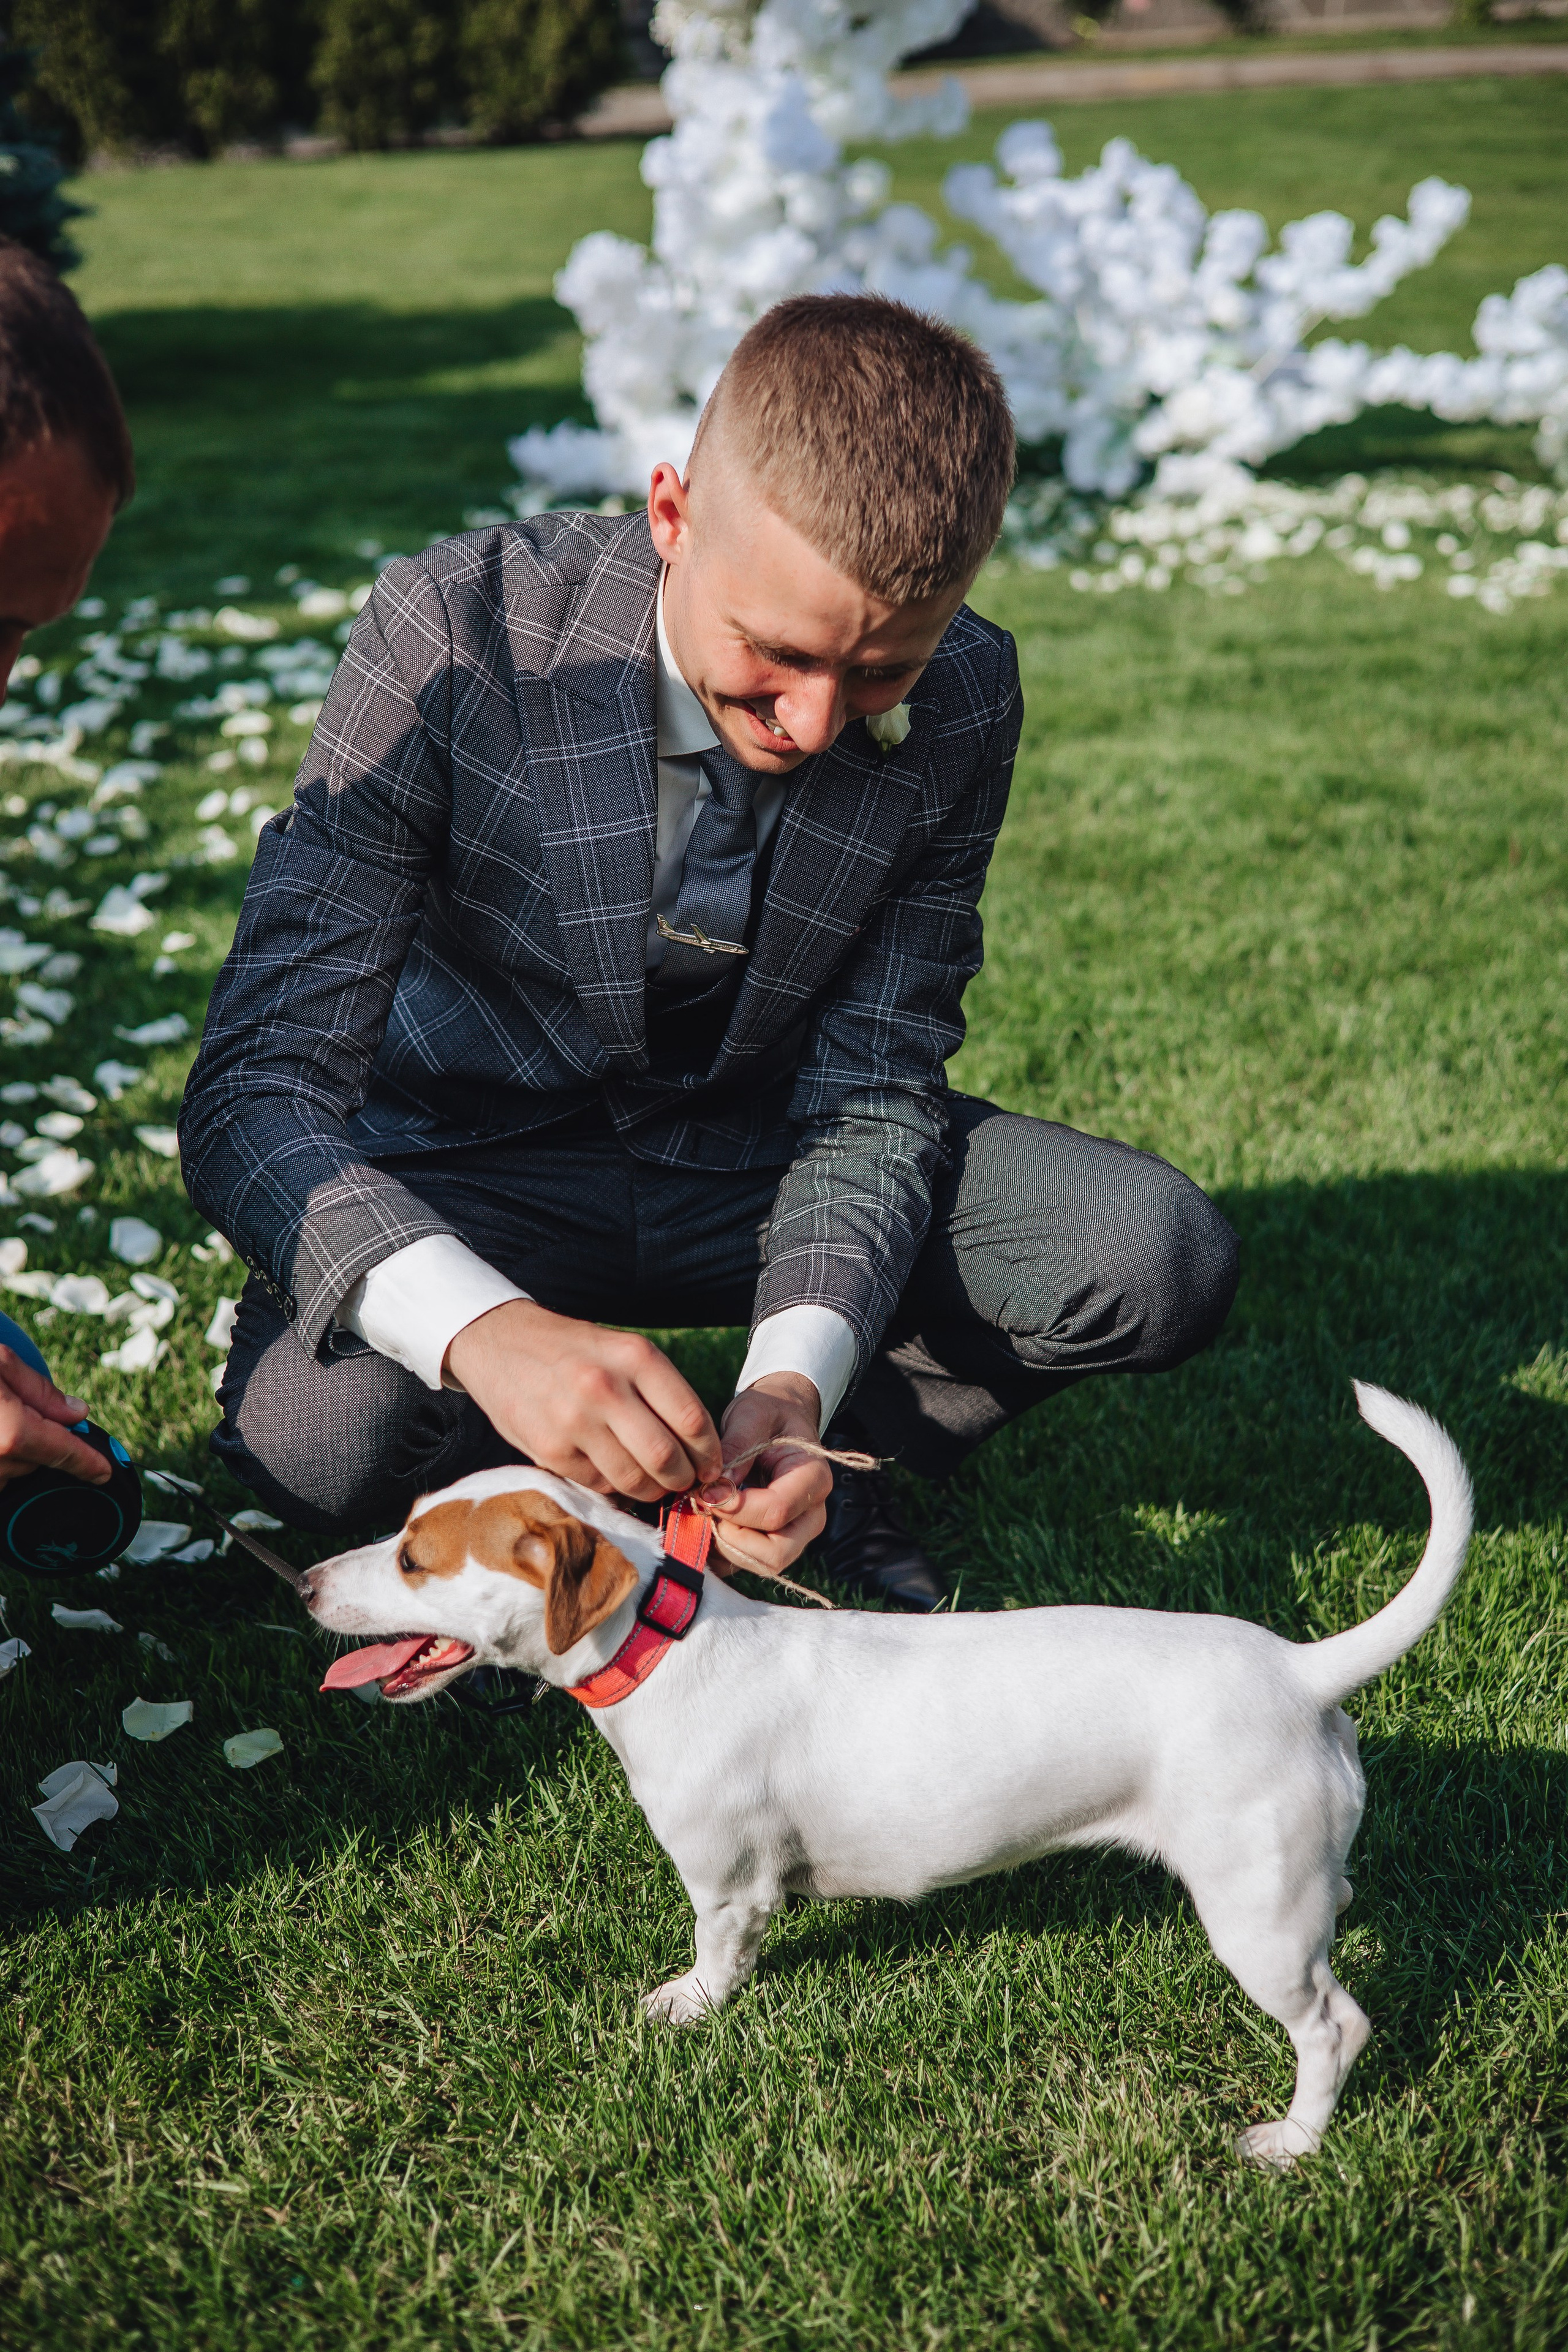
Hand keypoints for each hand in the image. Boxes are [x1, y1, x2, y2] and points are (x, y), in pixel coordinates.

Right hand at [0, 1347, 109, 1489]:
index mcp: (11, 1434)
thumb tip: (77, 1413)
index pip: (62, 1451)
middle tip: (10, 1407)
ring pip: (10, 1470)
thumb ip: (40, 1390)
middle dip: (35, 1439)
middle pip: (35, 1460)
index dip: (86, 1461)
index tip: (104, 1471)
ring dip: (8, 1451)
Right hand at [444, 1300, 723, 1502]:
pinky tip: (612, 1471)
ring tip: (653, 1483)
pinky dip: (613, 1486)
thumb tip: (698, 1448)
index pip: (691, 1419)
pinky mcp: (549, 1450)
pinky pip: (599, 1484)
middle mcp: (605, 1387)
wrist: (499, 1343)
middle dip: (684, 1479)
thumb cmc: (574, 1351)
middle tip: (684, 1481)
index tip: (711, 1464)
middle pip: (666, 1457)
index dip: (709, 1453)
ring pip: (634, 1479)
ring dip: (652, 1490)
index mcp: (634, 1356)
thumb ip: (658, 1391)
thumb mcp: (622, 1350)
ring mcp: (574, 1421)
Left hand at [702, 1373, 830, 1575]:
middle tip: (705, 1508)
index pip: (776, 1511)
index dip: (734, 1508)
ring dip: (724, 1546)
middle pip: (776, 1553)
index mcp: (813, 1479)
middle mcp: (811, 1515)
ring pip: (761, 1564)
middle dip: (732, 1536)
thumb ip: (736, 1447)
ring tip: (702, 1513)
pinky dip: (721, 1553)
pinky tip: (702, 1526)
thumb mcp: (751, 1416)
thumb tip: (715, 1487)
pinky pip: (747, 1563)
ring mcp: (796, 1534)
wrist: (778, 1420)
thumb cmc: (767, 1414)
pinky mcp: (774, 1543)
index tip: (703, 1492)